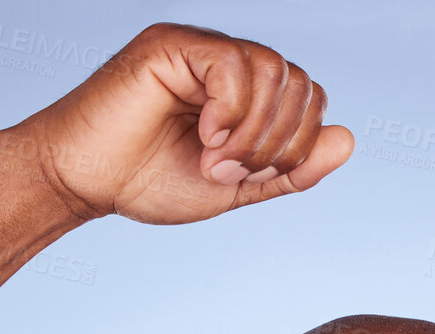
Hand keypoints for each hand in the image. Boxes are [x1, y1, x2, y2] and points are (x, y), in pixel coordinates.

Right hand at [10, 21, 352, 224]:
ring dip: (253, 131)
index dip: (297, 145)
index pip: (308, 98)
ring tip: (214, 157)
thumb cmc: (146, 182)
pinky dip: (231, 109)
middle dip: (278, 142)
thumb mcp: (234, 186)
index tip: (252, 175)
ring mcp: (201, 50)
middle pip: (299, 83)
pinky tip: (204, 134)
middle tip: (230, 170)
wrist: (87, 183)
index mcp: (244, 93)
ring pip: (273, 71)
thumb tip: (348, 140)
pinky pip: (234, 64)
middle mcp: (227, 63)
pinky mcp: (174, 46)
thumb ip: (288, 169)